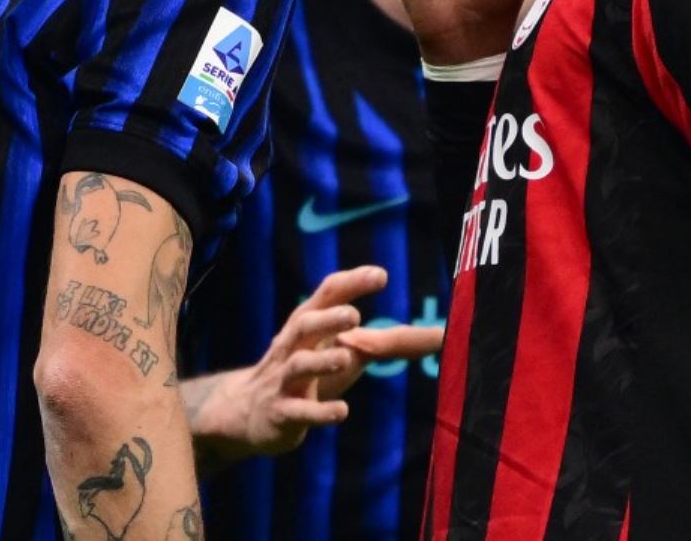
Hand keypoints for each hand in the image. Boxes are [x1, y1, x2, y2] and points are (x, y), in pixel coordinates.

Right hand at [185, 266, 441, 460]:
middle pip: (306, 323)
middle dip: (328, 318)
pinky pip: (299, 411)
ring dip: (322, 362)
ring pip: (299, 366)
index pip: (327, 295)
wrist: (246, 412)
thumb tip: (444, 335)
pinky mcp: (282, 414)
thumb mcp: (344, 351)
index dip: (351, 283)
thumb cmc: (309, 374)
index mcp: (309, 324)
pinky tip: (342, 412)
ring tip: (347, 358)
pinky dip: (319, 411)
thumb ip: (390, 342)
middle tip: (354, 315)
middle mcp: (293, 346)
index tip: (380, 275)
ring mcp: (285, 381)